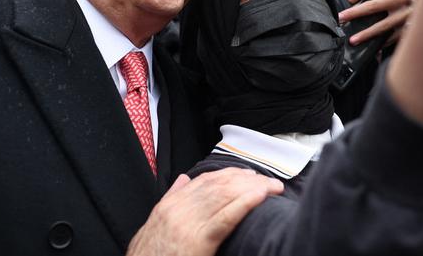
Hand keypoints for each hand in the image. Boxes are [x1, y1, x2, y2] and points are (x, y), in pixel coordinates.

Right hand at [126, 169, 283, 255]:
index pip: (204, 180)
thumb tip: (183, 180)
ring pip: (225, 196)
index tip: (248, 175)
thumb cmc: (150, 255)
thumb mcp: (155, 225)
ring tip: (272, 187)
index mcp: (170, 206)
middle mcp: (180, 209)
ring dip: (253, 189)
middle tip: (266, 181)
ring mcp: (189, 223)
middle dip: (246, 180)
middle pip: (219, 185)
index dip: (230, 175)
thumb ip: (171, 200)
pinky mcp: (199, 241)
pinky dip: (246, 204)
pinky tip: (260, 197)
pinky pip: (226, 218)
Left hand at [338, 0, 413, 45]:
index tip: (347, 2)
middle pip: (371, 6)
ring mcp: (407, 14)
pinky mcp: (411, 28)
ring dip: (365, 34)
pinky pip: (391, 37)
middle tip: (340, 19)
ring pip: (381, 26)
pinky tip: (373, 48)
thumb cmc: (401, 6)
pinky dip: (380, 43)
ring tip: (352, 40)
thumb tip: (351, 9)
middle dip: (353, 13)